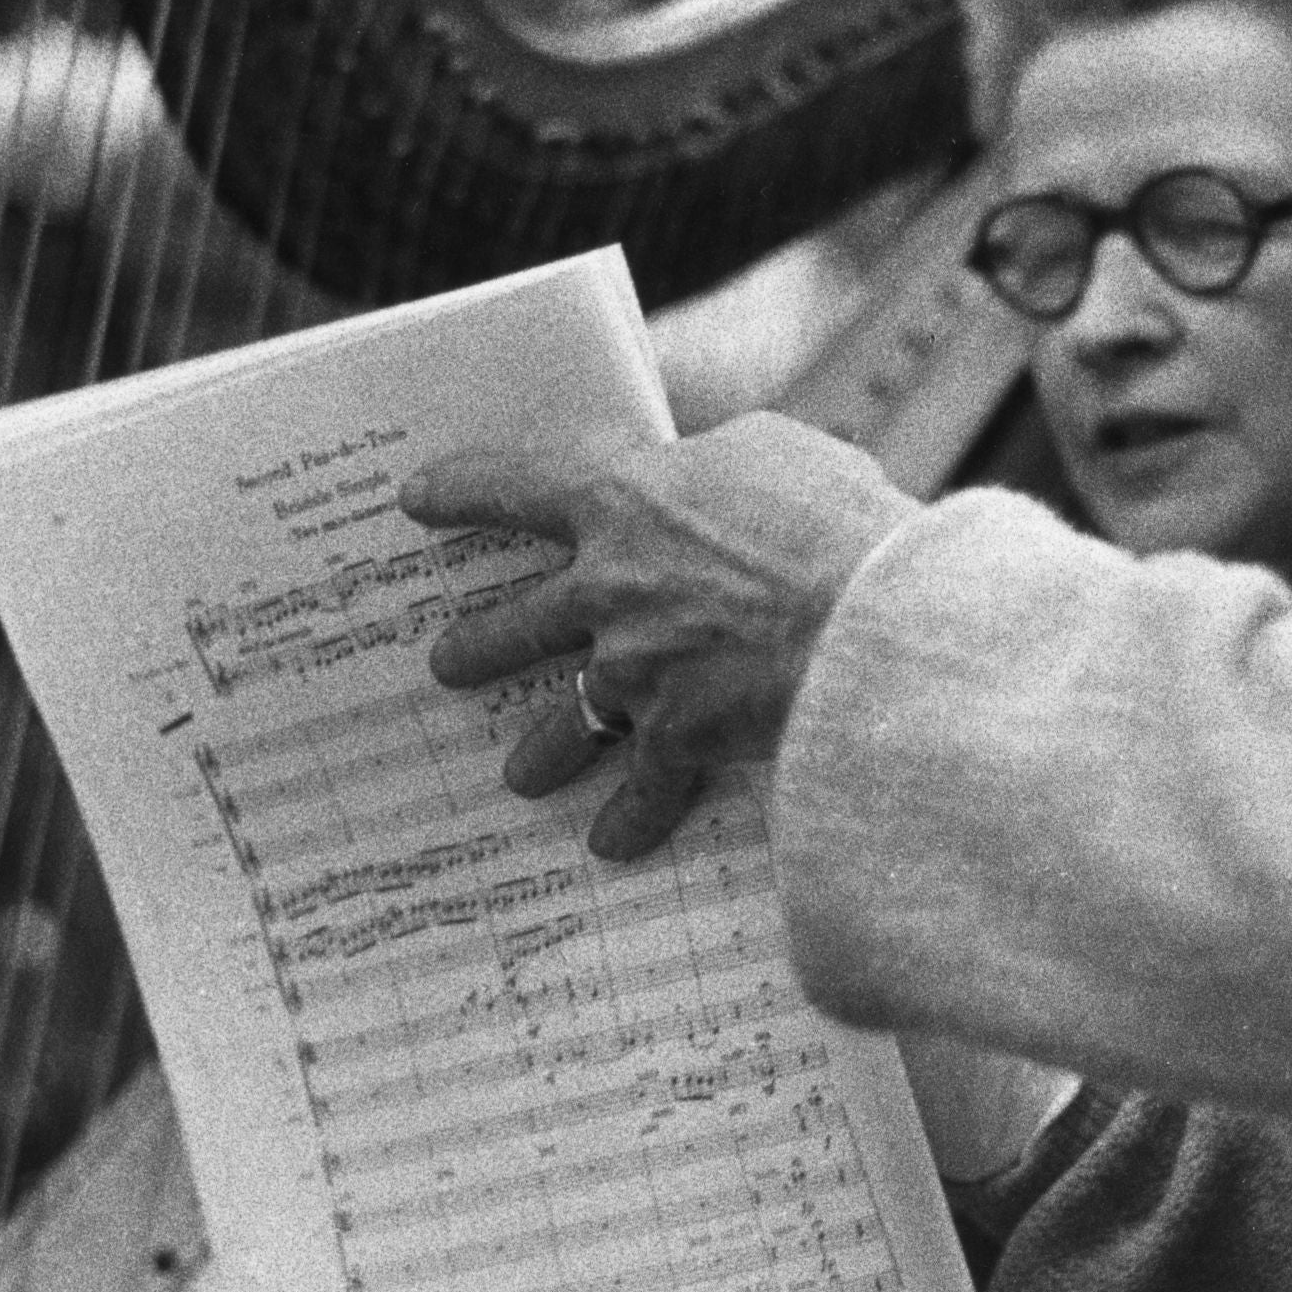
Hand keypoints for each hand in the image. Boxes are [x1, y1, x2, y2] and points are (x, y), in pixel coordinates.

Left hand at [400, 413, 917, 861]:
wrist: (874, 622)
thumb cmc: (837, 519)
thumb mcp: (771, 447)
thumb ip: (717, 461)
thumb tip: (706, 471)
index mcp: (624, 500)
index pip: (517, 483)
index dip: (463, 489)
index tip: (417, 499)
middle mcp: (609, 589)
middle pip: (518, 621)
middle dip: (477, 646)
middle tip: (448, 662)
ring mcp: (635, 670)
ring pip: (563, 717)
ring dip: (538, 751)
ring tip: (519, 775)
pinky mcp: (677, 738)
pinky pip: (643, 789)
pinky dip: (630, 819)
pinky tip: (613, 845)